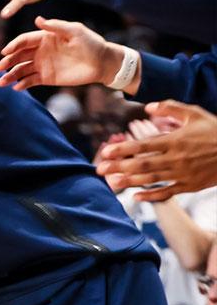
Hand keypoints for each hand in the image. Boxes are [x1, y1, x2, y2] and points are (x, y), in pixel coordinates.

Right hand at [0, 17, 125, 90]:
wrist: (102, 63)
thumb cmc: (90, 43)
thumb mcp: (75, 31)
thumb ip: (55, 26)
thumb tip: (37, 19)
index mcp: (44, 38)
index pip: (24, 41)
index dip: (13, 45)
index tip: (5, 52)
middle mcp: (40, 51)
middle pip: (18, 56)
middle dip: (7, 62)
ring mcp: (42, 65)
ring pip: (21, 70)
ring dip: (10, 75)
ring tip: (0, 83)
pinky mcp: (47, 78)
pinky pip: (30, 81)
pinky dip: (22, 84)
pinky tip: (16, 87)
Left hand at [97, 101, 216, 199]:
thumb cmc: (214, 130)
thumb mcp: (194, 113)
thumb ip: (170, 107)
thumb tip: (147, 107)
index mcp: (175, 140)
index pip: (143, 145)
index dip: (123, 149)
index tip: (105, 151)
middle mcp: (177, 158)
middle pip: (143, 165)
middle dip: (119, 167)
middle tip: (99, 169)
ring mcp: (183, 174)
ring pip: (152, 180)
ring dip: (130, 182)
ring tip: (111, 183)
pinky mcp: (191, 185)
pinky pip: (168, 192)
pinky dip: (152, 196)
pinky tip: (136, 197)